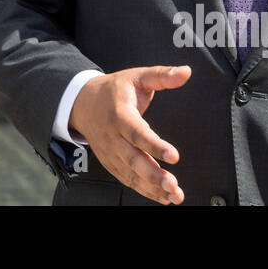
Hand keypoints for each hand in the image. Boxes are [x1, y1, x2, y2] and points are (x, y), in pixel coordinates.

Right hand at [68, 65, 190, 203]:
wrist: (82, 103)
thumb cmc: (113, 90)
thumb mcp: (137, 76)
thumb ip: (161, 76)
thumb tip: (185, 72)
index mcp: (120, 114)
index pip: (138, 133)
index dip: (155, 146)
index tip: (174, 156)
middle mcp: (114, 137)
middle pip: (134, 159)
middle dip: (155, 175)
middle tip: (174, 186)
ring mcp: (111, 152)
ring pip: (131, 174)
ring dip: (153, 188)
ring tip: (173, 195)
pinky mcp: (111, 163)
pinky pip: (128, 179)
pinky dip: (144, 190)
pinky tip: (162, 197)